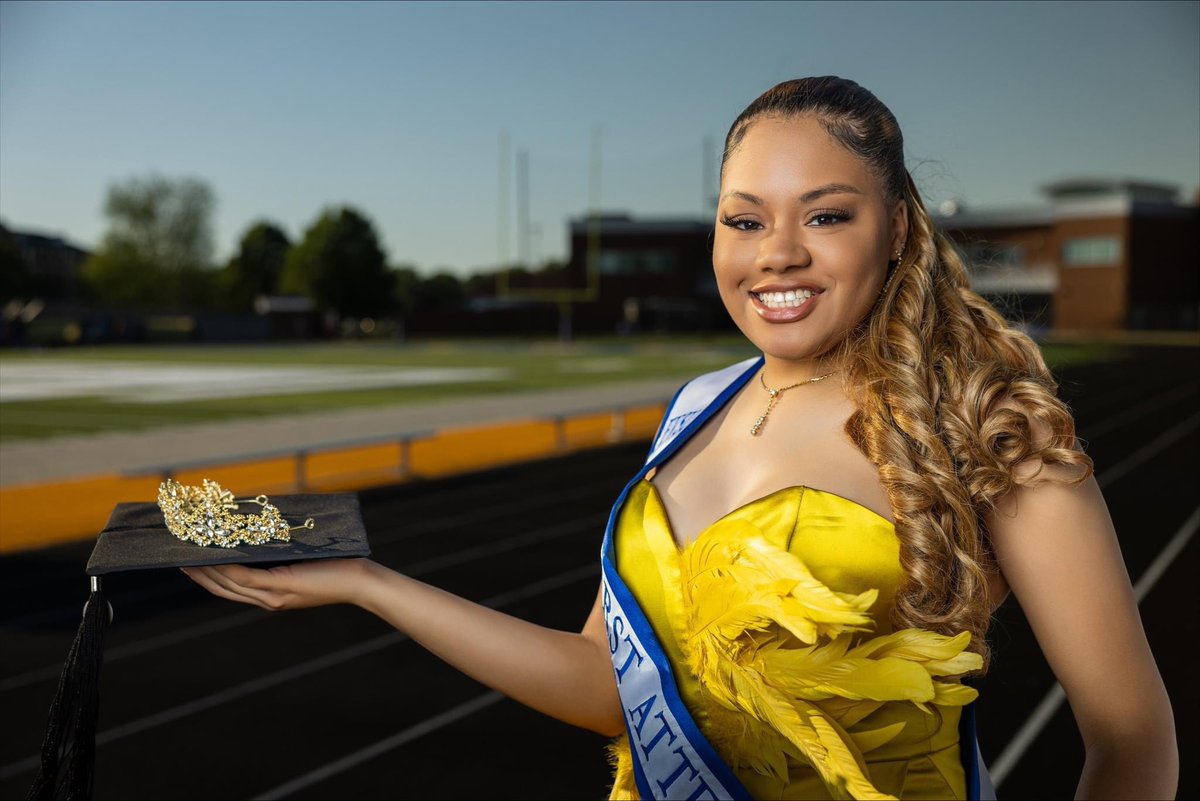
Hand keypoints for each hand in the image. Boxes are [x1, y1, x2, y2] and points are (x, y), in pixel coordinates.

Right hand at [181, 558, 372, 610]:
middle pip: (223, 589)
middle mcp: (268, 599)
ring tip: (185, 557)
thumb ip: (280, 554)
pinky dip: (224, 569)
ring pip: (228, 584)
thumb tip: (261, 530)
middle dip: (198, 575)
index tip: (189, 563)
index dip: (208, 577)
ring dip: (204, 571)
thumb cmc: (337, 567)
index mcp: (271, 595)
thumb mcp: (301, 561)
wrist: (360, 582)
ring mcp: (273, 595)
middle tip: (177, 559)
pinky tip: (209, 559)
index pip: (232, 588)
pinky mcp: (281, 586)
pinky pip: (244, 578)